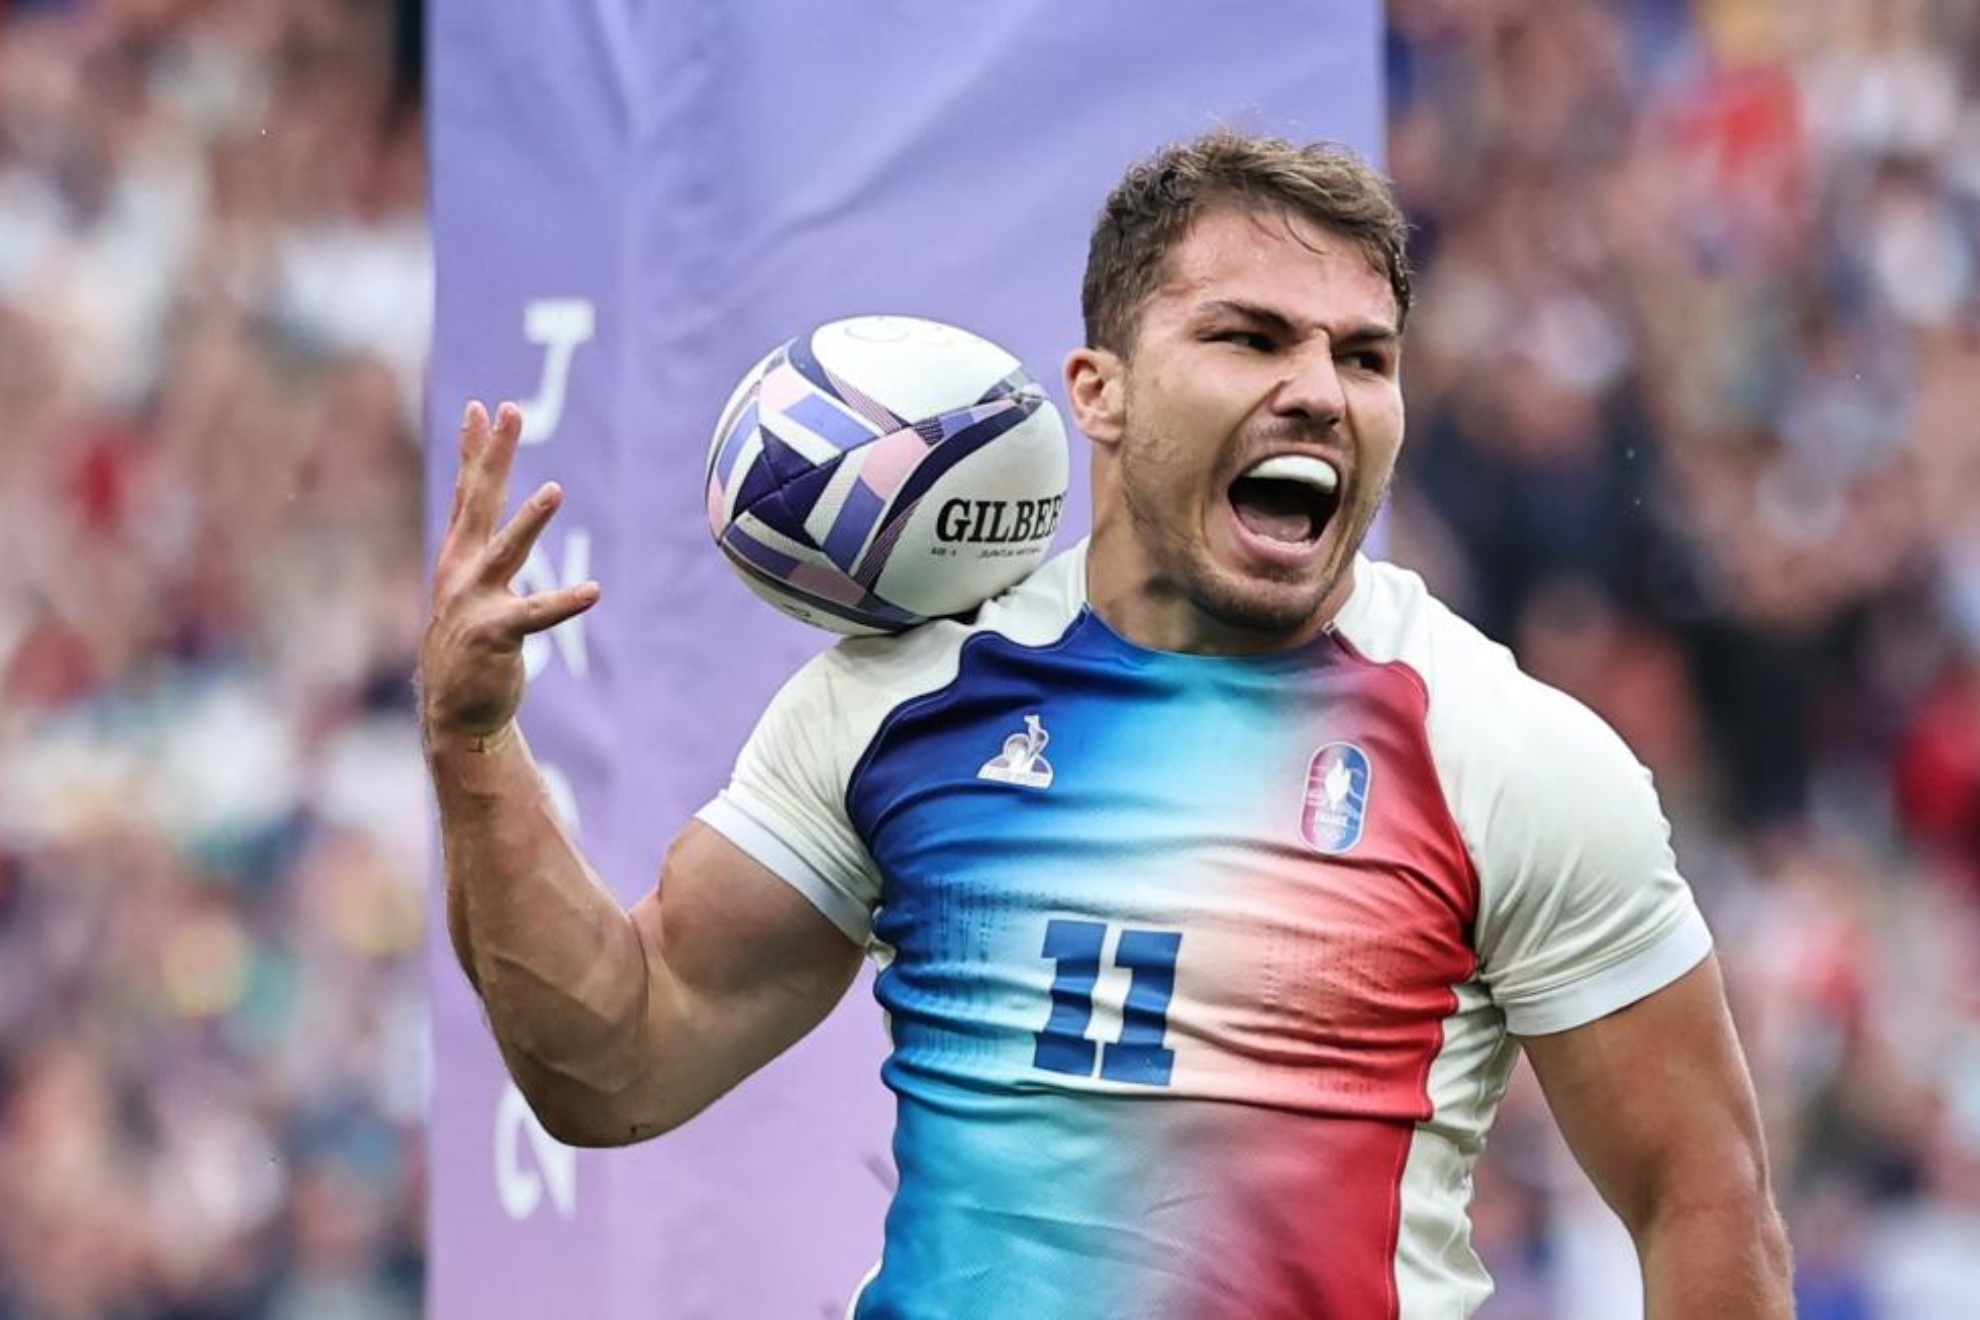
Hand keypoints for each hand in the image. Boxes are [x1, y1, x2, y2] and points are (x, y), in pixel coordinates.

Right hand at [419, 400, 599, 745]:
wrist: (456, 713)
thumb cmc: (471, 648)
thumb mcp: (469, 591)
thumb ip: (480, 553)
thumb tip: (485, 520)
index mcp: (459, 558)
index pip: (468, 493)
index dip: (474, 450)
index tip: (481, 407)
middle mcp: (462, 572)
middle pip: (480, 502)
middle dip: (494, 455)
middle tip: (507, 411)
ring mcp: (475, 602)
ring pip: (506, 551)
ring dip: (530, 521)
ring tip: (555, 489)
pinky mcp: (495, 635)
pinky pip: (536, 615)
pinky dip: (565, 602)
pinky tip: (593, 590)